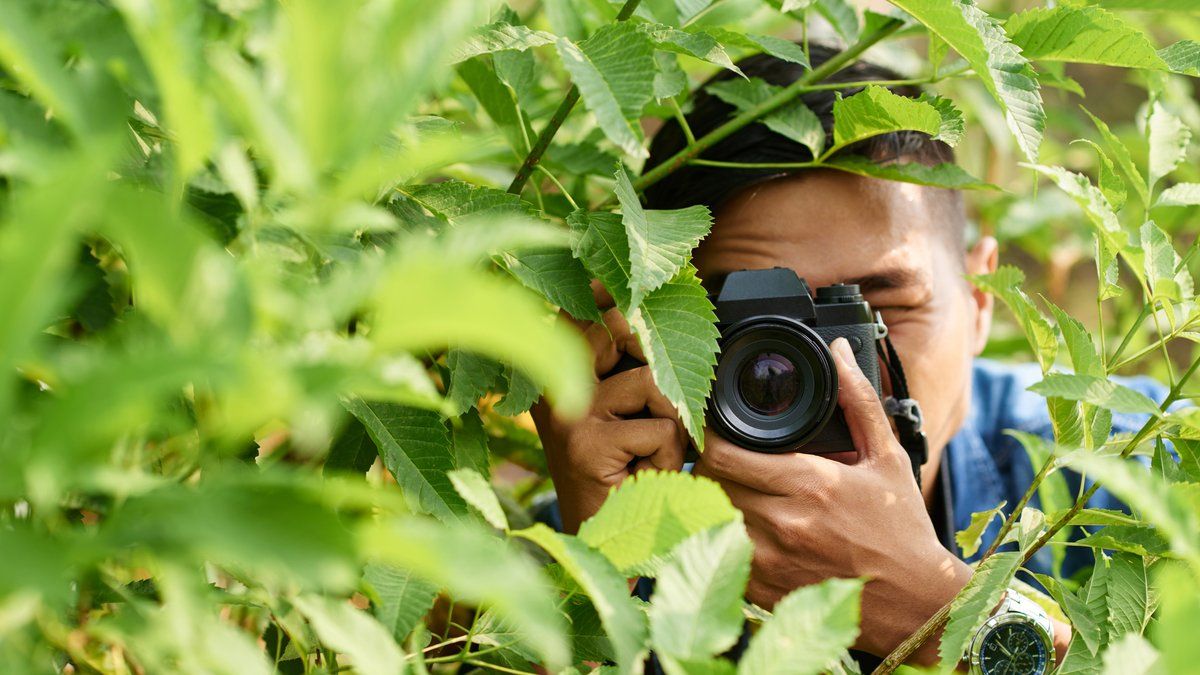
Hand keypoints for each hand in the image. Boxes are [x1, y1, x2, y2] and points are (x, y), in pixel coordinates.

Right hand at [530, 284, 687, 533]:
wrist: (597, 543)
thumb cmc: (619, 477)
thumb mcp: (622, 414)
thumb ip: (631, 369)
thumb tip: (654, 319)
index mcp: (560, 372)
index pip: (588, 312)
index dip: (611, 293)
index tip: (619, 281)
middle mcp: (555, 385)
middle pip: (623, 330)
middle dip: (658, 361)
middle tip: (663, 405)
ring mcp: (568, 412)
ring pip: (653, 383)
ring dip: (670, 426)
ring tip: (647, 456)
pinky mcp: (586, 443)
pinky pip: (659, 430)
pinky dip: (667, 458)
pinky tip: (641, 477)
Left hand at [693, 337, 970, 662]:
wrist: (915, 603)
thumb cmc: (901, 529)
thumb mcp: (887, 457)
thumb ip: (858, 400)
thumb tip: (839, 352)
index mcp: (810, 483)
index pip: (722, 453)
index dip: (707, 436)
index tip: (712, 428)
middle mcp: (783, 522)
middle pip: (707, 482)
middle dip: (706, 465)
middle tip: (717, 456)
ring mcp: (769, 560)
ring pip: (706, 518)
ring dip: (708, 500)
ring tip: (725, 488)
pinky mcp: (762, 590)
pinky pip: (716, 555)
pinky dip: (716, 537)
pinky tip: (734, 526)